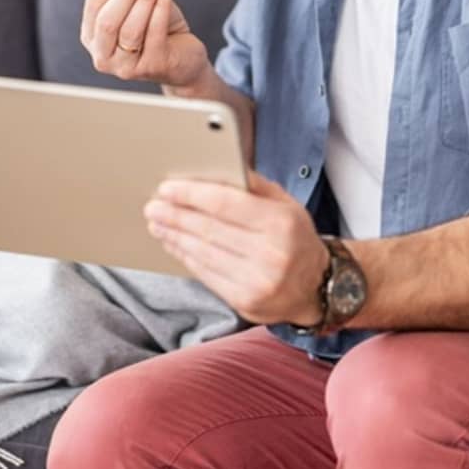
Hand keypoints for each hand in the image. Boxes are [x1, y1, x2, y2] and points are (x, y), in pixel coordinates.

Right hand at [82, 0, 211, 88]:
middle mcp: (103, 56)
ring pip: (130, 28)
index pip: (93, 5)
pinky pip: (154, 31)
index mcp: (92, 37)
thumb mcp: (139, 8)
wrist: (183, 60)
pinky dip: (161, 4)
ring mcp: (126, 66)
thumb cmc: (158, 32)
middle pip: (108, 20)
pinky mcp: (151, 67)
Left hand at [144, 172, 327, 327]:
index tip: (166, 188)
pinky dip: (185, 257)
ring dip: (174, 236)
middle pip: (209, 230)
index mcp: (280, 222)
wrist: (315, 286)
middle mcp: (270, 254)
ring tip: (157, 223)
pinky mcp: (244, 302)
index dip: (191, 195)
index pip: (225, 204)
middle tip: (153, 206)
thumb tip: (214, 167)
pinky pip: (205, 275)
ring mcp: (257, 282)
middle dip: (175, 216)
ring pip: (203, 253)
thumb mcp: (285, 204)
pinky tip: (174, 244)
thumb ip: (252, 185)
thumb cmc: (295, 237)